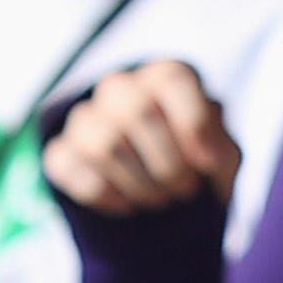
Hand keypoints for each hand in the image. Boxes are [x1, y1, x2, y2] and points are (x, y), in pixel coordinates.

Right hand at [46, 60, 245, 216]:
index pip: (172, 79)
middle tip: (184, 191)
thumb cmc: (194, 160)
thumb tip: (204, 159)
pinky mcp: (61, 151)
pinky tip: (126, 206)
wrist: (159, 185)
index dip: (192, 122)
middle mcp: (122, 87)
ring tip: (159, 200)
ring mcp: (86, 117)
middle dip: (166, 163)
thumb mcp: (221, 155)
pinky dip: (102, 194)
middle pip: (136, 112)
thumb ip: (222, 152)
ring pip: (102, 143)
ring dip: (138, 183)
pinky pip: (67, 167)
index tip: (206, 163)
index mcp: (165, 76)